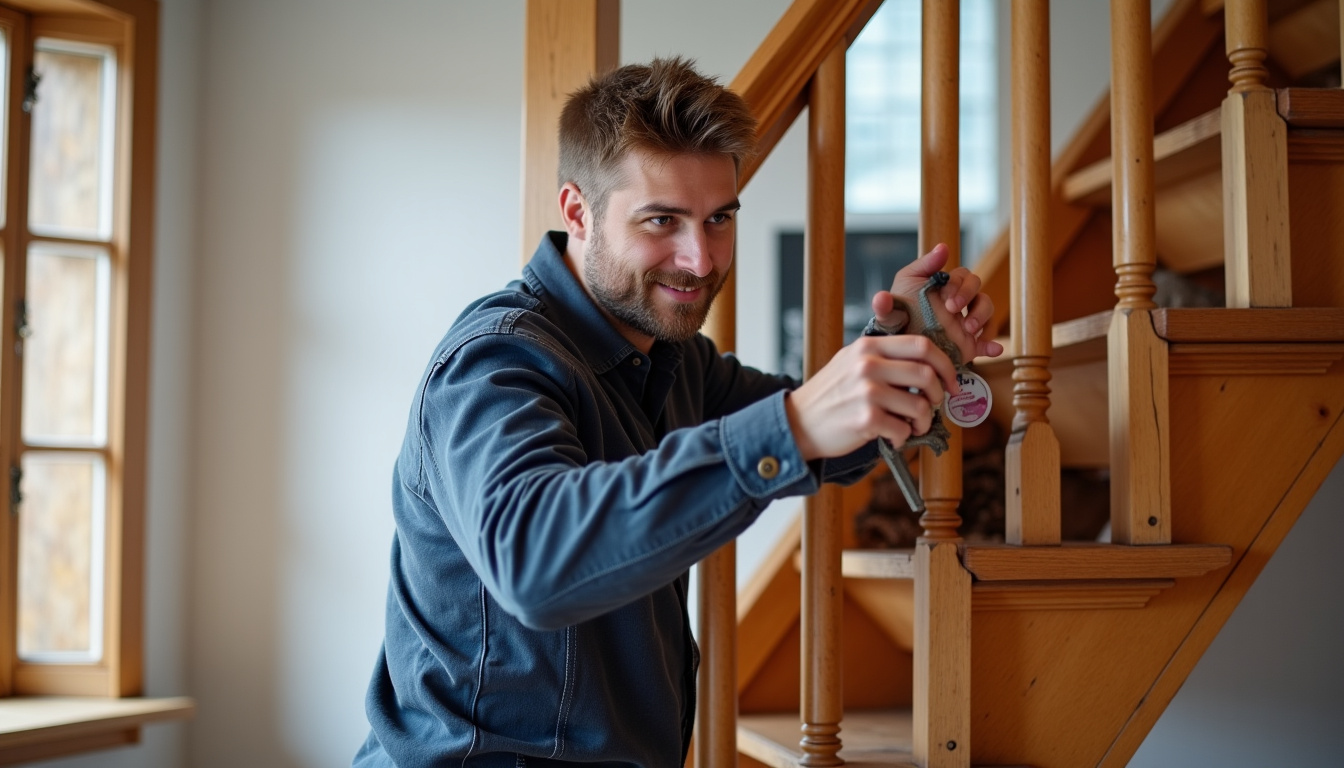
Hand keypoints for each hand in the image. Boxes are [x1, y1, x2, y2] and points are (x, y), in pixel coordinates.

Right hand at [784, 335, 959, 460]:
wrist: (798, 423)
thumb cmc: (831, 395)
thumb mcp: (851, 361)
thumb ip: (884, 357)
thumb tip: (929, 366)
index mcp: (868, 346)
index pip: (921, 345)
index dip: (945, 364)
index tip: (951, 382)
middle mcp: (867, 364)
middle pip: (926, 374)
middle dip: (939, 395)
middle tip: (935, 406)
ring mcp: (866, 392)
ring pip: (920, 405)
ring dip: (923, 422)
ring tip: (912, 426)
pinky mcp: (866, 419)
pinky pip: (903, 429)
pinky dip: (903, 438)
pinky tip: (893, 438)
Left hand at [871, 243, 1003, 361]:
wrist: (892, 340)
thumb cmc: (898, 308)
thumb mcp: (904, 283)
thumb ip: (922, 265)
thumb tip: (943, 247)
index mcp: (947, 286)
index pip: (964, 277)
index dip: (959, 285)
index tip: (946, 296)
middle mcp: (960, 303)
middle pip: (979, 291)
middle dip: (969, 297)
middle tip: (953, 309)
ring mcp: (965, 323)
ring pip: (987, 312)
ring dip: (982, 317)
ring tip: (969, 329)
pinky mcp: (967, 344)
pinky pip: (986, 344)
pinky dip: (992, 347)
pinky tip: (995, 350)